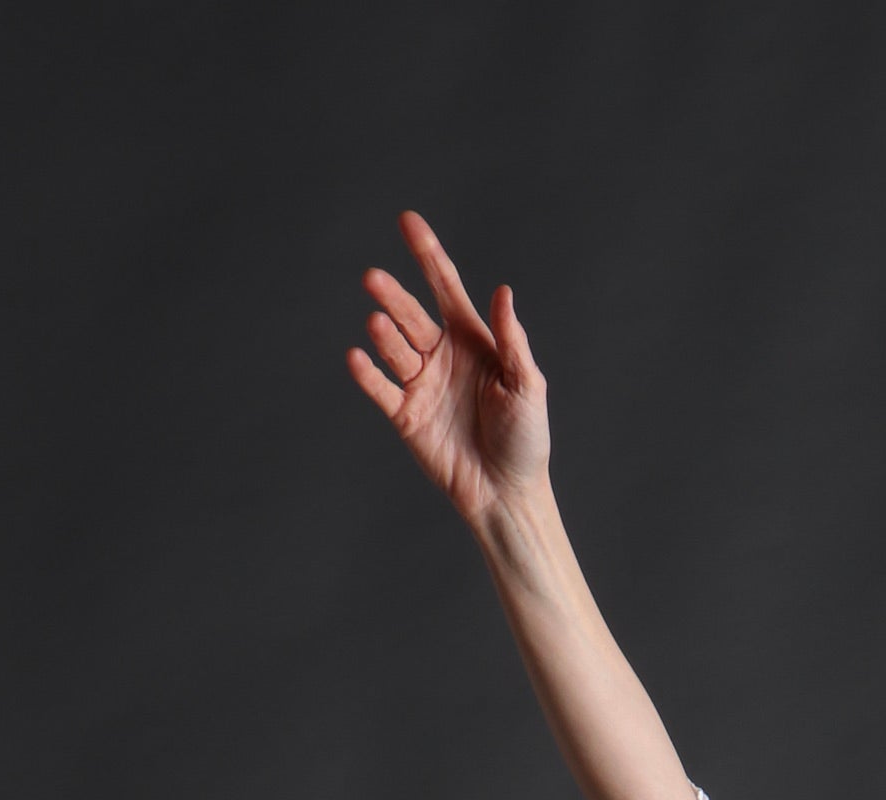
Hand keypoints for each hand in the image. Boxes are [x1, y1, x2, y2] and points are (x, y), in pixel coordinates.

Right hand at [345, 212, 548, 527]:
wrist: (507, 494)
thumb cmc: (526, 440)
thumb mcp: (527, 386)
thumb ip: (513, 341)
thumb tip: (503, 292)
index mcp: (472, 340)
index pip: (444, 287)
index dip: (427, 253)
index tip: (407, 220)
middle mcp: (442, 355)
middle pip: (412, 314)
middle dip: (393, 296)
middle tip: (374, 280)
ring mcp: (421, 384)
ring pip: (395, 348)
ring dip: (385, 334)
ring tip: (378, 322)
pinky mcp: (406, 416)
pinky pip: (381, 389)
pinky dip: (367, 374)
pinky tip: (358, 357)